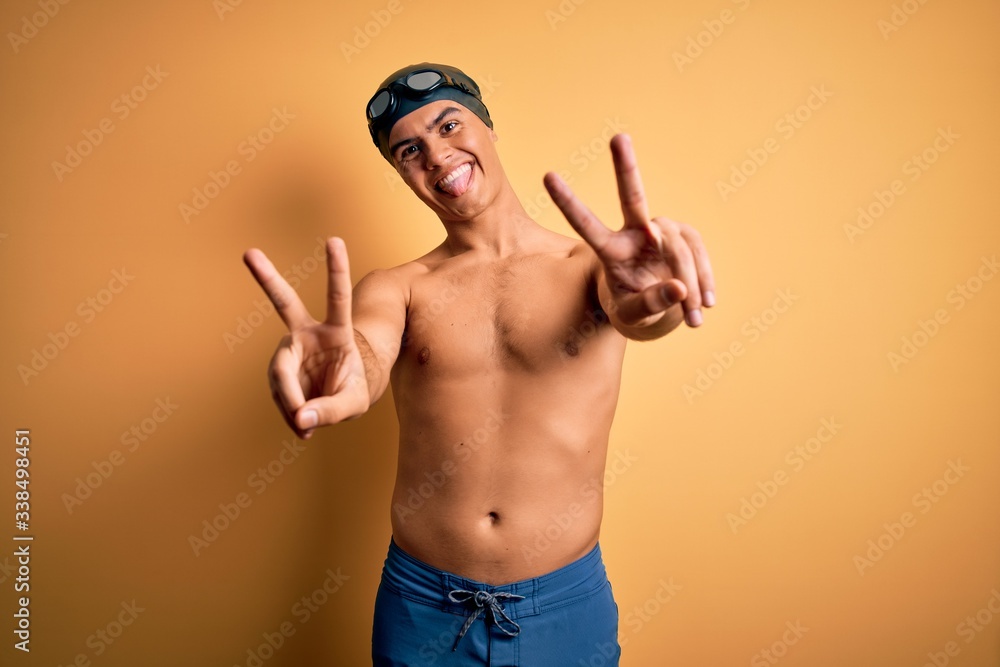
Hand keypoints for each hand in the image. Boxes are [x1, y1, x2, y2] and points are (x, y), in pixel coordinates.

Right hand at [243, 237, 368, 439]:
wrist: (342, 397)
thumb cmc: (354, 390)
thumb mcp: (354, 403)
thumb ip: (331, 410)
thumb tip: (300, 417)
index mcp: (337, 331)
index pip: (337, 297)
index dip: (336, 270)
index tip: (334, 241)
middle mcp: (308, 333)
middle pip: (283, 302)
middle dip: (266, 278)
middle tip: (249, 253)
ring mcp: (290, 349)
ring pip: (279, 375)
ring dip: (291, 403)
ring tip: (305, 426)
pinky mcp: (279, 368)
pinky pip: (280, 396)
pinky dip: (290, 414)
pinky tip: (301, 425)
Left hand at [544, 134, 714, 327]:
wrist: (656, 305)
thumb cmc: (633, 308)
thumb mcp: (633, 315)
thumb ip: (650, 305)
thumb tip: (678, 288)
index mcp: (610, 251)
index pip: (587, 225)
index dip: (568, 203)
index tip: (547, 175)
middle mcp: (633, 233)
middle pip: (632, 196)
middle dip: (625, 166)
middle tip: (618, 137)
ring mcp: (661, 232)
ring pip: (678, 248)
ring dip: (689, 284)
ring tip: (694, 322)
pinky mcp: (685, 236)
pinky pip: (698, 253)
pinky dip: (704, 278)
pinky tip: (706, 303)